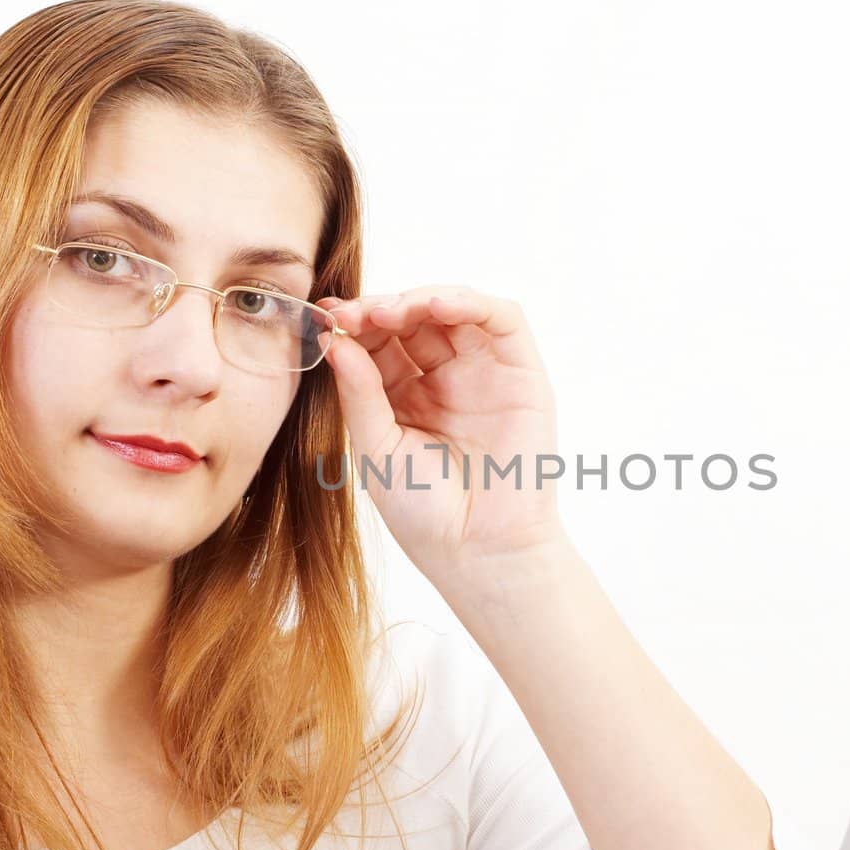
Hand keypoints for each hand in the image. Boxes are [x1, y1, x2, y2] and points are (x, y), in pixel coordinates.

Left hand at [316, 286, 566, 579]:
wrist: (481, 550)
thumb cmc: (426, 513)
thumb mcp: (376, 447)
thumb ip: (358, 392)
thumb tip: (333, 338)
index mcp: (405, 397)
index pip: (380, 341)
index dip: (355, 323)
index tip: (328, 317)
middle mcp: (445, 379)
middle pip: (414, 319)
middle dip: (382, 307)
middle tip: (354, 313)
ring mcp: (484, 373)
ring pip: (455, 310)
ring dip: (421, 298)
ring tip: (391, 310)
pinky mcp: (522, 373)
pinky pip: (502, 320)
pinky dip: (472, 302)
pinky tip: (438, 306)